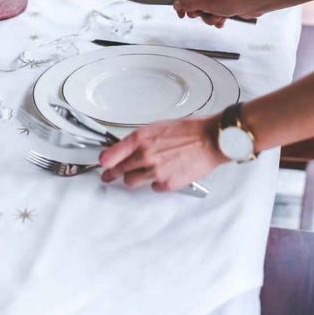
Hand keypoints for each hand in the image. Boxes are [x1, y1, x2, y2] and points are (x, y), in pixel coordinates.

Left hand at [99, 116, 227, 191]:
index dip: (104, 161)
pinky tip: (163, 174)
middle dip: (112, 174)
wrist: (210, 140)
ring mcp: (155, 171)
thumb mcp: (159, 127)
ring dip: (133, 178)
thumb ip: (142, 139)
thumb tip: (130, 148)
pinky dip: (156, 182)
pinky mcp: (167, 184)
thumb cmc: (190, 131)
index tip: (103, 164)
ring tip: (140, 174)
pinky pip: (153, 187)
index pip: (111, 155)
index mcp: (141, 138)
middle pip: (119, 171)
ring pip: (132, 182)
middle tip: (108, 176)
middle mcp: (145, 155)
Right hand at [174, 0, 263, 27]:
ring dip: (209, 18)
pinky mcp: (224, 5)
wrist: (252, 2)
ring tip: (218, 17)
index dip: (179, 2)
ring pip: (204, 11)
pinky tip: (224, 20)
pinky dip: (217, 19)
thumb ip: (189, 5)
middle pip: (194, 3)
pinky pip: (214, 14)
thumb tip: (177, 4)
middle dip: (198, 13)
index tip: (180, 14)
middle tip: (203, 14)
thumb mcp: (206, 4)